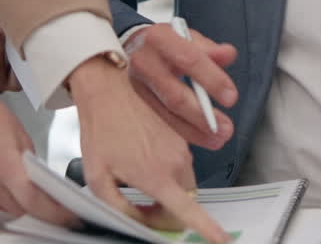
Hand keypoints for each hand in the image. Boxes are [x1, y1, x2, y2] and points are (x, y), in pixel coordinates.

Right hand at [0, 76, 78, 226]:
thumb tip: (46, 183)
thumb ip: (34, 164)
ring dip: (29, 208)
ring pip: (12, 211)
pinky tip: (20, 191)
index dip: (56, 213)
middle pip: (25, 211)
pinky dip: (13, 202)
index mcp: (5, 166)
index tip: (71, 216)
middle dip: (46, 213)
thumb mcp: (22, 136)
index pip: (34, 201)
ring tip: (44, 198)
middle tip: (64, 210)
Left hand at [69, 57, 229, 243]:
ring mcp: (181, 147)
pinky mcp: (181, 136)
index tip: (222, 240)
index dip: (208, 229)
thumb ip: (120, 208)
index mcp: (157, 176)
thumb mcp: (98, 178)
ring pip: (184, 183)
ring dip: (168, 191)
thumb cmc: (101, 131)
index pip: (188, 211)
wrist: (109, 91)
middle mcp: (177, 162)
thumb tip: (139, 224)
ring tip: (137, 179)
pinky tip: (142, 160)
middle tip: (140, 207)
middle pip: (185, 201)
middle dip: (167, 211)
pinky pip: (182, 164)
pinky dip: (168, 172)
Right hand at [123, 24, 237, 149]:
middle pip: (175, 95)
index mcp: (159, 38)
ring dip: (194, 130)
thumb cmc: (166, 43)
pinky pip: (159, 121)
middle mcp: (143, 62)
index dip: (212, 80)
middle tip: (225, 127)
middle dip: (203, 115)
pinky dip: (181, 132)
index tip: (231, 96)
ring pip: (166, 114)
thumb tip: (228, 54)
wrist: (132, 46)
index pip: (189, 60)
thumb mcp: (187, 36)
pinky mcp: (134, 102)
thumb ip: (210, 48)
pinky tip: (199, 138)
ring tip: (217, 138)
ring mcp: (136, 85)